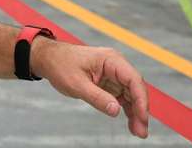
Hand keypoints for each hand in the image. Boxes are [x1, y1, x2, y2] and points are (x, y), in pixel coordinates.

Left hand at [31, 40, 148, 138]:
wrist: (49, 59)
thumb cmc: (60, 65)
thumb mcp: (76, 84)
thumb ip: (96, 97)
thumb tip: (116, 110)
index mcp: (110, 60)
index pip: (133, 79)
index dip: (141, 100)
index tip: (142, 118)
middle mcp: (115, 65)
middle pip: (135, 88)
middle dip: (140, 110)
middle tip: (142, 131)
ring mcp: (113, 74)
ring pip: (131, 95)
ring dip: (135, 112)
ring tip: (138, 132)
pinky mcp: (109, 82)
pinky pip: (122, 97)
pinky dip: (126, 109)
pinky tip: (131, 124)